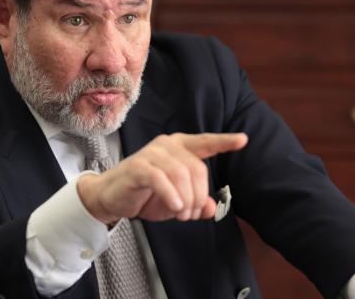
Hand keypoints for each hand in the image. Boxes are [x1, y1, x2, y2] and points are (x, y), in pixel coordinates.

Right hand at [77, 132, 247, 223]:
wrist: (111, 197)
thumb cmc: (145, 194)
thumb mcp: (176, 201)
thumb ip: (195, 202)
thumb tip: (211, 208)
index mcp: (179, 147)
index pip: (204, 143)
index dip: (224, 141)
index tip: (243, 140)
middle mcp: (167, 145)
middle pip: (197, 169)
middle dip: (198, 196)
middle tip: (191, 215)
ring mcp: (151, 154)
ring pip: (181, 174)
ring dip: (186, 200)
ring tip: (181, 214)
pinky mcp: (138, 167)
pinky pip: (161, 180)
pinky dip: (171, 196)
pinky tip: (174, 208)